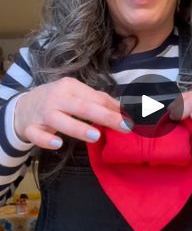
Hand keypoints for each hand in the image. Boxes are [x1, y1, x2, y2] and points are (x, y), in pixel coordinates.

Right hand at [14, 77, 130, 149]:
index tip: (129, 119)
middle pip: (82, 107)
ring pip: (60, 120)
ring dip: (78, 127)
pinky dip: (46, 140)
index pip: (95, 97)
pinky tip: (58, 144)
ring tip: (96, 136)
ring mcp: (43, 113)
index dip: (113, 109)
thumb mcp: (76, 94)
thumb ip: (98, 100)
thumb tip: (122, 108)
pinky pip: (37, 135)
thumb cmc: (58, 100)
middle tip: (124, 127)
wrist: (23, 106)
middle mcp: (57, 98)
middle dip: (104, 116)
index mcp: (70, 87)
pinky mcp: (31, 128)